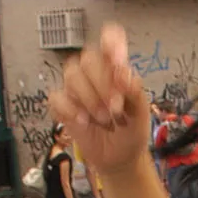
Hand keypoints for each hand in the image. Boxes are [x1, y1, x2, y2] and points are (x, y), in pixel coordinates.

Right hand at [49, 24, 150, 176]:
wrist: (121, 159)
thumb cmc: (131, 130)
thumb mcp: (141, 112)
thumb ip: (134, 90)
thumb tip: (122, 74)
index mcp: (115, 68)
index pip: (109, 38)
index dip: (111, 42)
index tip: (118, 61)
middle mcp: (94, 73)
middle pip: (88, 59)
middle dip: (103, 84)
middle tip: (116, 108)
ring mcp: (77, 89)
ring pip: (71, 75)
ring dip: (89, 99)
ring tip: (104, 120)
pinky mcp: (64, 106)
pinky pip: (57, 97)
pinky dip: (70, 110)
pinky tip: (84, 122)